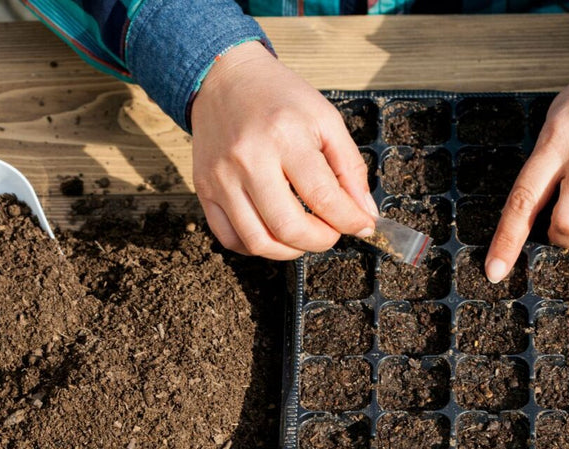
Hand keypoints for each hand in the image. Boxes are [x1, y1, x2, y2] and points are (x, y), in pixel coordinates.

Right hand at [190, 42, 376, 259]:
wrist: (224, 79)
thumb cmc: (278, 98)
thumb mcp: (325, 119)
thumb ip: (350, 168)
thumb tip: (364, 215)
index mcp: (285, 136)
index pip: (323, 197)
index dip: (349, 221)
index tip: (361, 226)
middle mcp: (248, 160)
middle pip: (288, 227)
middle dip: (320, 241)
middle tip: (331, 232)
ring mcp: (222, 178)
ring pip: (257, 241)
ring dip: (290, 250)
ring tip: (304, 235)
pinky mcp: (204, 190)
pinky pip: (230, 238)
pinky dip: (257, 246)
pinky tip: (273, 233)